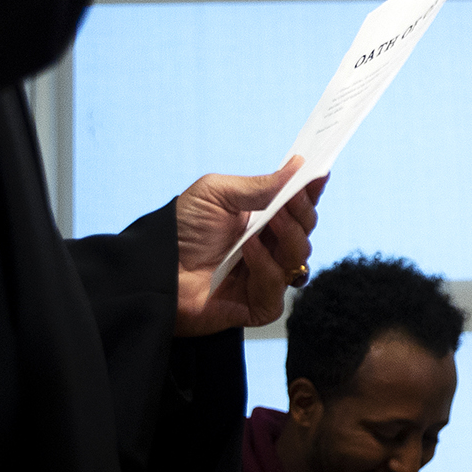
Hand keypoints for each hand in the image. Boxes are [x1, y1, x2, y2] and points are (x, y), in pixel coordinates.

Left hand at [173, 157, 323, 335]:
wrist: (152, 268)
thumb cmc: (179, 230)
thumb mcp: (217, 194)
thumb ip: (260, 185)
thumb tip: (298, 166)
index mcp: (261, 219)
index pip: (298, 205)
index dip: (310, 192)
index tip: (319, 175)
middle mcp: (268, 247)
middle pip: (305, 231)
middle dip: (300, 214)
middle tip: (288, 201)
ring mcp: (264, 277)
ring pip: (299, 259)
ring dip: (286, 238)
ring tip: (261, 227)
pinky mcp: (257, 305)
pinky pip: (278, 290)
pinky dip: (267, 269)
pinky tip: (248, 254)